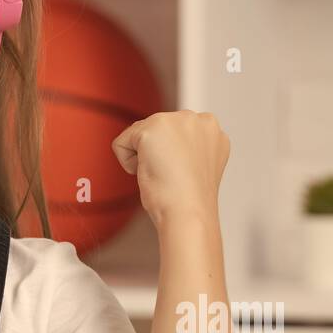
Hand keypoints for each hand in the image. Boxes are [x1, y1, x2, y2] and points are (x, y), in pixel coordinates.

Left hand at [111, 110, 229, 228]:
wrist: (188, 213)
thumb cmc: (189, 200)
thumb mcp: (194, 165)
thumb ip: (185, 148)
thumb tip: (164, 147)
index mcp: (211, 130)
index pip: (173, 133)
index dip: (171, 158)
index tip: (183, 174)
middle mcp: (197, 119)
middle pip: (154, 129)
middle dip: (157, 153)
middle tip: (174, 175)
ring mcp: (176, 120)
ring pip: (138, 134)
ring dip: (144, 158)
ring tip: (165, 174)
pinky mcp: (152, 128)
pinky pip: (121, 144)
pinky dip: (128, 163)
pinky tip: (151, 172)